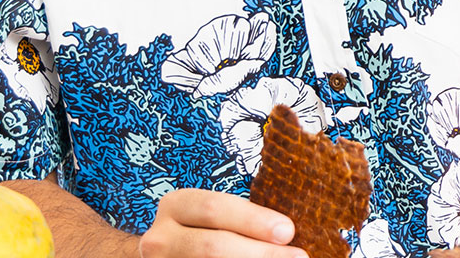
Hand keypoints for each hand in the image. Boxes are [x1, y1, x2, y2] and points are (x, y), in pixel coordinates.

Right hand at [138, 188, 304, 257]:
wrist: (170, 255)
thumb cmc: (203, 232)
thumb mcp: (212, 218)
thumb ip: (244, 221)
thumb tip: (290, 230)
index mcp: (177, 206)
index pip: (215, 208)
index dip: (253, 220)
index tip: (288, 231)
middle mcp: (161, 237)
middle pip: (213, 245)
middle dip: (260, 252)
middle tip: (298, 257)